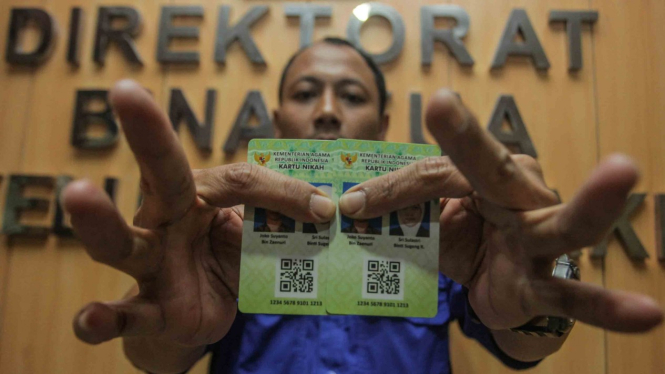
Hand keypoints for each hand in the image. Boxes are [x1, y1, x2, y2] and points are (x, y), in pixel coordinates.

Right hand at [64, 80, 334, 346]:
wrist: (198, 312)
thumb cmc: (224, 258)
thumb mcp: (255, 235)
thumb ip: (281, 218)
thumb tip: (327, 208)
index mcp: (198, 194)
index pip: (239, 179)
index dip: (281, 191)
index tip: (323, 208)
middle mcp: (165, 219)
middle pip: (159, 176)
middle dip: (145, 135)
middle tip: (126, 93)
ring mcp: (151, 263)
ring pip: (123, 243)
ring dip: (100, 222)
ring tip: (77, 195)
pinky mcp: (148, 308)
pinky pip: (124, 315)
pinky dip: (101, 318)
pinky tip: (89, 319)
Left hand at [339, 89, 662, 332]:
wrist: (503, 292)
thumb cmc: (472, 243)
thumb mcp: (435, 225)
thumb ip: (404, 212)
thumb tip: (348, 208)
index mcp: (488, 176)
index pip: (435, 176)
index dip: (390, 192)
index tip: (352, 206)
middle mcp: (523, 195)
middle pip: (493, 168)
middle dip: (467, 140)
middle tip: (440, 106)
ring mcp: (543, 237)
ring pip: (563, 224)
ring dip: (594, 202)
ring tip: (623, 172)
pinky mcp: (551, 282)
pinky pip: (579, 298)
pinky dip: (609, 308)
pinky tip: (648, 315)